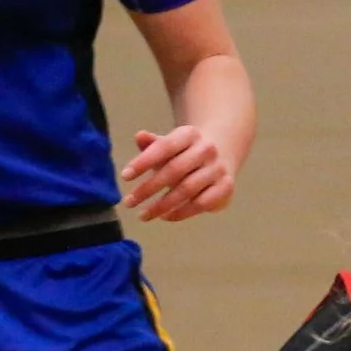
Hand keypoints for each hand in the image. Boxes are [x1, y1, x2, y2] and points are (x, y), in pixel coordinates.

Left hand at [121, 125, 235, 222]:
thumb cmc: (186, 152)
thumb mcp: (169, 144)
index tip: (125, 176)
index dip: (144, 161)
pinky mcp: (225, 187)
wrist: (221, 156)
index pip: (164, 147)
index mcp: (189, 134)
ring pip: (186, 190)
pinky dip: (181, 212)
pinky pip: (201, 204)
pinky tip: (165, 216)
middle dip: (148, 188)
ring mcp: (217, 169)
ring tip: (143, 215)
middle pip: (174, 171)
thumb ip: (153, 144)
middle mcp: (206, 149)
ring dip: (161, 205)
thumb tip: (139, 136)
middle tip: (128, 202)